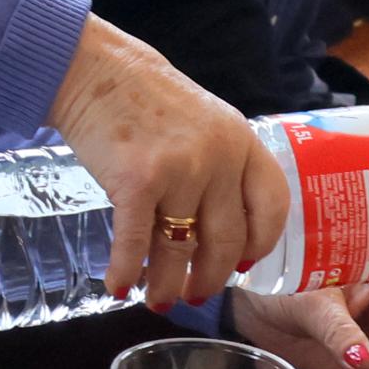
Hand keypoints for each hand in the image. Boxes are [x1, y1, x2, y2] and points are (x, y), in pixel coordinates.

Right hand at [51, 19, 287, 306]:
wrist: (96, 68)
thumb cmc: (147, 99)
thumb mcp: (205, 122)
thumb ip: (221, 166)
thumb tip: (219, 233)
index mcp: (241, 141)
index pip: (271, 206)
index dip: (260, 243)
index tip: (243, 264)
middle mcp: (218, 157)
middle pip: (227, 239)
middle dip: (211, 277)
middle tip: (197, 294)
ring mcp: (180, 168)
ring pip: (179, 248)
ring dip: (166, 283)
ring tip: (158, 300)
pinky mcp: (137, 179)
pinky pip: (135, 242)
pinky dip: (125, 271)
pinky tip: (119, 286)